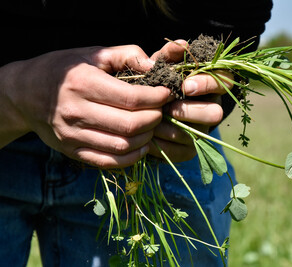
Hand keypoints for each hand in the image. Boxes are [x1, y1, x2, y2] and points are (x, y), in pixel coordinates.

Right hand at [1, 45, 172, 167]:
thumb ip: (126, 55)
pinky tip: (140, 145)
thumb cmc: (64, 69)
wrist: (24, 94)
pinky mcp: (72, 151)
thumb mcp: (92, 53)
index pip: (131, 99)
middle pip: (130, 125)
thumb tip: (155, 67)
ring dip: (146, 138)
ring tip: (152, 126)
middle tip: (161, 111)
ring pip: (123, 146)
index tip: (167, 94)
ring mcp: (73, 135)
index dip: (156, 98)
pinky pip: (108, 162)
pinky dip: (131, 158)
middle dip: (155, 118)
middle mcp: (76, 112)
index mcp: (83, 83)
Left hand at [148, 40, 233, 161]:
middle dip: (190, 111)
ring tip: (152, 120)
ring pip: (197, 134)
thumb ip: (170, 54)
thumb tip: (182, 44)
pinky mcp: (189, 150)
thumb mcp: (160, 66)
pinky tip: (148, 135)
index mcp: (210, 85)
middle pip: (216, 113)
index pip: (224, 82)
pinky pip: (183, 151)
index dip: (208, 84)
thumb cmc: (155, 81)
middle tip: (168, 108)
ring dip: (172, 127)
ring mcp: (202, 131)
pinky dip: (163, 144)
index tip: (185, 85)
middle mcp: (212, 108)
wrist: (141, 109)